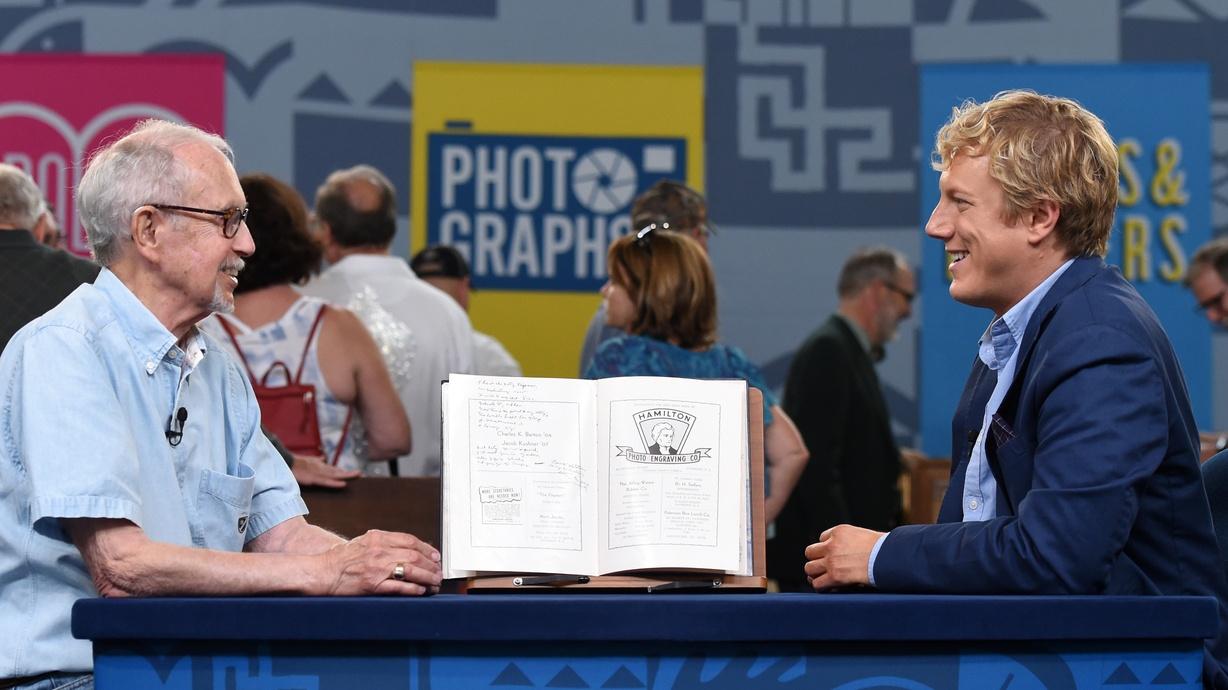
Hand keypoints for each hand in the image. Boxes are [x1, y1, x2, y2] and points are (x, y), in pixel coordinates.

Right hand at [292, 455, 360, 488]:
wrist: (286, 462)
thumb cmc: (297, 463)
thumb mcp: (309, 461)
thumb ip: (317, 460)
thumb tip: (323, 457)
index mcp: (322, 466)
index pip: (336, 469)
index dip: (346, 471)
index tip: (357, 473)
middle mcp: (323, 469)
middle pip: (339, 472)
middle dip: (350, 473)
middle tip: (362, 474)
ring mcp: (319, 474)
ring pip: (336, 475)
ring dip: (347, 475)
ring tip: (358, 475)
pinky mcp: (314, 479)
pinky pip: (326, 482)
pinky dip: (335, 483)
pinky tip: (343, 484)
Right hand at [319, 529, 441, 595]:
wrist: (323, 572)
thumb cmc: (341, 559)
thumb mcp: (364, 542)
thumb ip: (384, 542)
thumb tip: (407, 548)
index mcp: (378, 538)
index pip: (410, 541)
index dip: (426, 549)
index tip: (435, 556)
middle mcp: (379, 551)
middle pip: (414, 556)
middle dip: (430, 565)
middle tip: (438, 572)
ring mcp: (376, 569)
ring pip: (410, 571)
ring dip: (427, 577)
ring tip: (435, 583)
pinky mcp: (373, 586)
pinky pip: (399, 587)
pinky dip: (413, 589)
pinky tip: (421, 590)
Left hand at [803, 524, 883, 590]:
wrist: (889, 558)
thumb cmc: (883, 549)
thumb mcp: (862, 536)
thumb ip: (849, 541)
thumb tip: (843, 554)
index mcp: (839, 531)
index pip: (821, 538)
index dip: (827, 548)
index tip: (835, 555)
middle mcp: (832, 544)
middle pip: (810, 552)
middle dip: (816, 560)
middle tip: (824, 568)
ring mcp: (832, 560)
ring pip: (809, 568)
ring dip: (816, 574)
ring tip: (824, 578)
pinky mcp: (835, 576)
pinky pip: (817, 583)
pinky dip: (821, 586)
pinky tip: (828, 587)